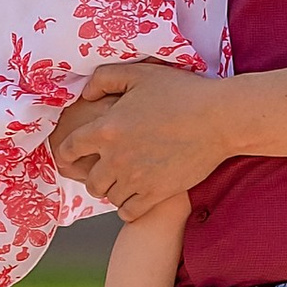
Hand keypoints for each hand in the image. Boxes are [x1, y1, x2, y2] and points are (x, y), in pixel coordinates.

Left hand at [48, 59, 232, 215]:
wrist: (218, 119)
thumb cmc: (180, 92)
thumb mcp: (139, 74)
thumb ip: (104, 78)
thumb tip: (85, 93)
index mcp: (106, 129)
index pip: (69, 150)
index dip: (68, 152)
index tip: (76, 154)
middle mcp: (116, 158)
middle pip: (90, 181)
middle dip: (94, 175)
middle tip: (106, 168)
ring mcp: (136, 179)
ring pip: (109, 196)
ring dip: (113, 189)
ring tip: (125, 180)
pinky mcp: (157, 193)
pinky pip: (129, 212)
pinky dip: (128, 206)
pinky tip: (136, 195)